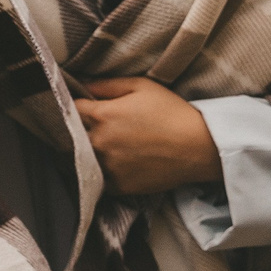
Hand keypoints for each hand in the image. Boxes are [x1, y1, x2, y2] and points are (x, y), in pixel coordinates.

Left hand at [73, 77, 221, 196]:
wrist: (199, 147)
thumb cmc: (172, 112)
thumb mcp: (141, 86)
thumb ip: (107, 85)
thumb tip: (83, 86)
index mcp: (102, 115)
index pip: (72, 109)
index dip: (76, 106)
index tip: (83, 107)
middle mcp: (100, 143)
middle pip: (73, 136)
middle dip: (79, 130)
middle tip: (91, 127)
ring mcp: (108, 167)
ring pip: (82, 159)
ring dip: (86, 152)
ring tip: (103, 146)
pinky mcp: (118, 186)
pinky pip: (98, 179)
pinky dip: (101, 172)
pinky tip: (114, 163)